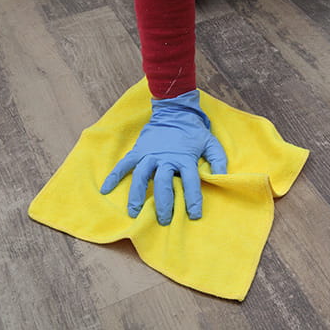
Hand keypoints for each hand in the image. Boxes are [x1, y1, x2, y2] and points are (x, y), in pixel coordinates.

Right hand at [100, 90, 226, 224]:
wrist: (174, 110)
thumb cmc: (193, 130)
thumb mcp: (210, 143)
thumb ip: (218, 160)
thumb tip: (222, 177)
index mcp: (185, 158)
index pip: (191, 182)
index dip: (193, 200)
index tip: (194, 216)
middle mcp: (166, 158)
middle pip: (163, 183)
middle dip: (164, 203)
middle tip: (164, 220)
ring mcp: (150, 154)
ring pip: (141, 176)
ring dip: (137, 194)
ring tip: (134, 212)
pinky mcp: (138, 150)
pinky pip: (124, 164)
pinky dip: (114, 176)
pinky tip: (106, 189)